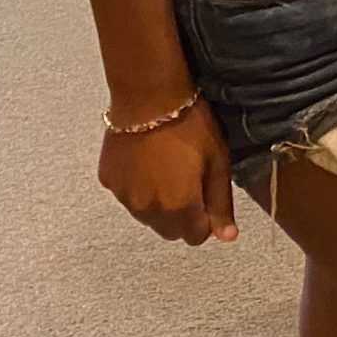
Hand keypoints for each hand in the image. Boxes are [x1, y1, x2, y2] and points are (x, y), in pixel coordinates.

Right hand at [99, 101, 238, 245]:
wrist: (148, 99)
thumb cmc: (191, 127)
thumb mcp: (218, 162)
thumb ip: (221, 203)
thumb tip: (227, 238)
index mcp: (178, 207)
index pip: (195, 236)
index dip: (206, 220)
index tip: (208, 196)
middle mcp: (147, 211)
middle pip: (170, 230)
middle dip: (183, 215)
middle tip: (190, 180)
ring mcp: (123, 198)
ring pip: (147, 216)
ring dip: (159, 205)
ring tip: (168, 170)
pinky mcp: (108, 182)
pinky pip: (128, 197)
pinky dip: (139, 189)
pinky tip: (146, 164)